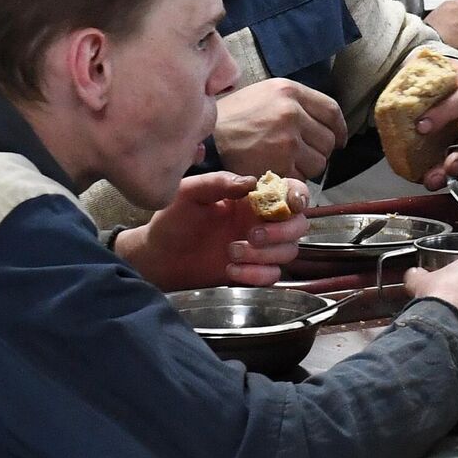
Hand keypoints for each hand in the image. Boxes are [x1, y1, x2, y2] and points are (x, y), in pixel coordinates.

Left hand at [115, 171, 310, 289]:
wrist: (158, 257)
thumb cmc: (173, 220)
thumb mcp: (189, 193)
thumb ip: (218, 182)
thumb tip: (250, 182)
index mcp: (252, 198)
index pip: (290, 192)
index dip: (299, 195)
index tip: (291, 204)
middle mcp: (261, 222)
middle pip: (298, 225)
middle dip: (281, 232)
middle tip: (251, 236)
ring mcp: (259, 249)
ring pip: (289, 252)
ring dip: (265, 254)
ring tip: (231, 253)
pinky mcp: (252, 272)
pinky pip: (272, 275)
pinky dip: (256, 274)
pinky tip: (230, 271)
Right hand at [213, 78, 349, 179]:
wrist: (206, 139)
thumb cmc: (233, 117)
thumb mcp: (264, 94)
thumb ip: (294, 103)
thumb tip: (324, 122)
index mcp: (289, 91)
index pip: (331, 111)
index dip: (340, 129)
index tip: (339, 140)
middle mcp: (291, 113)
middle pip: (328, 140)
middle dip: (319, 151)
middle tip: (302, 155)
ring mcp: (286, 141)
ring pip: (319, 162)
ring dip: (307, 167)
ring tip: (285, 163)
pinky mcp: (279, 166)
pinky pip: (302, 178)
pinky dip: (293, 180)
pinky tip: (276, 172)